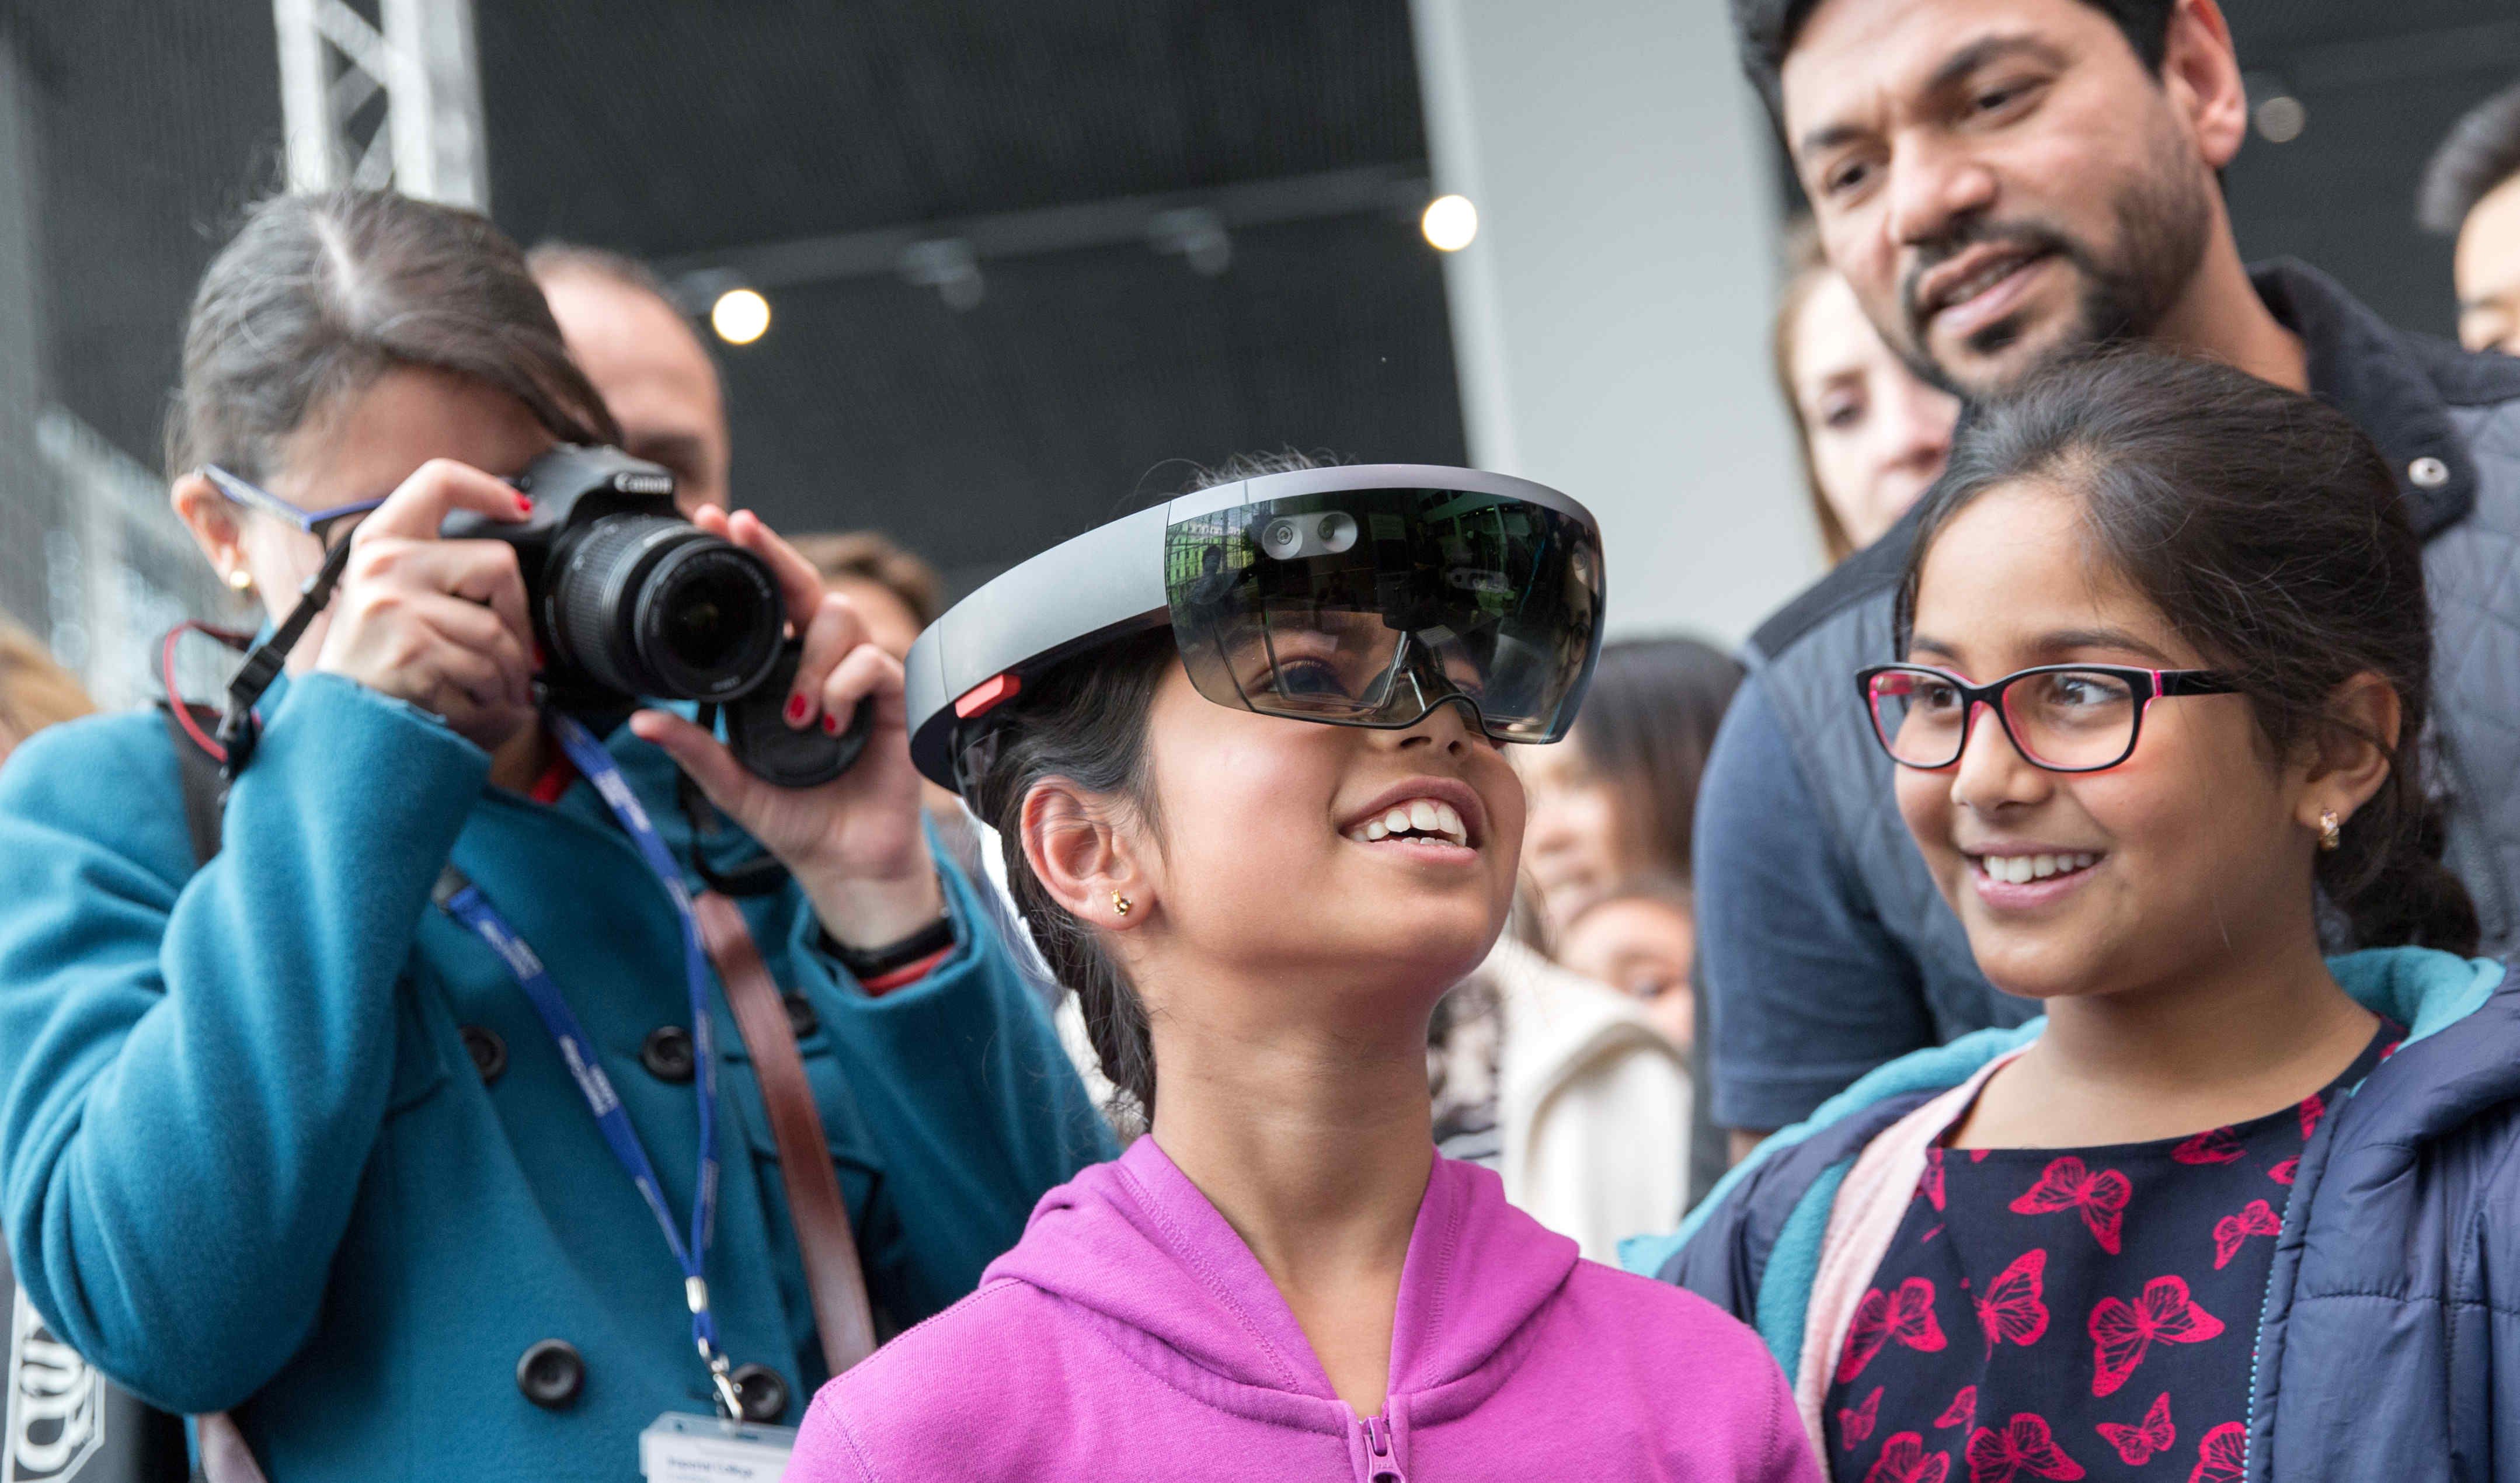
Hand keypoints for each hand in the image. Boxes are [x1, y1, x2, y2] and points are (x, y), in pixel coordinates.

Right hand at [313, 459, 535, 752]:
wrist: (343, 722)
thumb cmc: (379, 659)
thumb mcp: (390, 595)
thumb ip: (438, 566)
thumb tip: (519, 533)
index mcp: (379, 541)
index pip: (438, 481)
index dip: (488, 488)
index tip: (520, 508)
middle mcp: (385, 566)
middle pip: (500, 565)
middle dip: (520, 618)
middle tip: (517, 653)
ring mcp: (397, 608)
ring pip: (499, 632)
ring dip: (511, 674)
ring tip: (497, 692)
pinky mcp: (413, 653)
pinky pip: (486, 673)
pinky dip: (494, 702)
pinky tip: (476, 709)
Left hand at [628, 507, 942, 947]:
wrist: (847, 863)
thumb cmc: (796, 820)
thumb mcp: (729, 784)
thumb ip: (693, 749)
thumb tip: (638, 722)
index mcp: (778, 674)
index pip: (762, 602)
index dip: (743, 557)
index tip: (710, 518)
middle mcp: (819, 665)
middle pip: (803, 586)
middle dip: (772, 553)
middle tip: (741, 529)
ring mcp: (858, 677)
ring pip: (839, 618)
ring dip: (814, 656)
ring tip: (800, 713)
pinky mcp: (893, 699)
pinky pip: (873, 663)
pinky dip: (847, 684)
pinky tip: (831, 723)